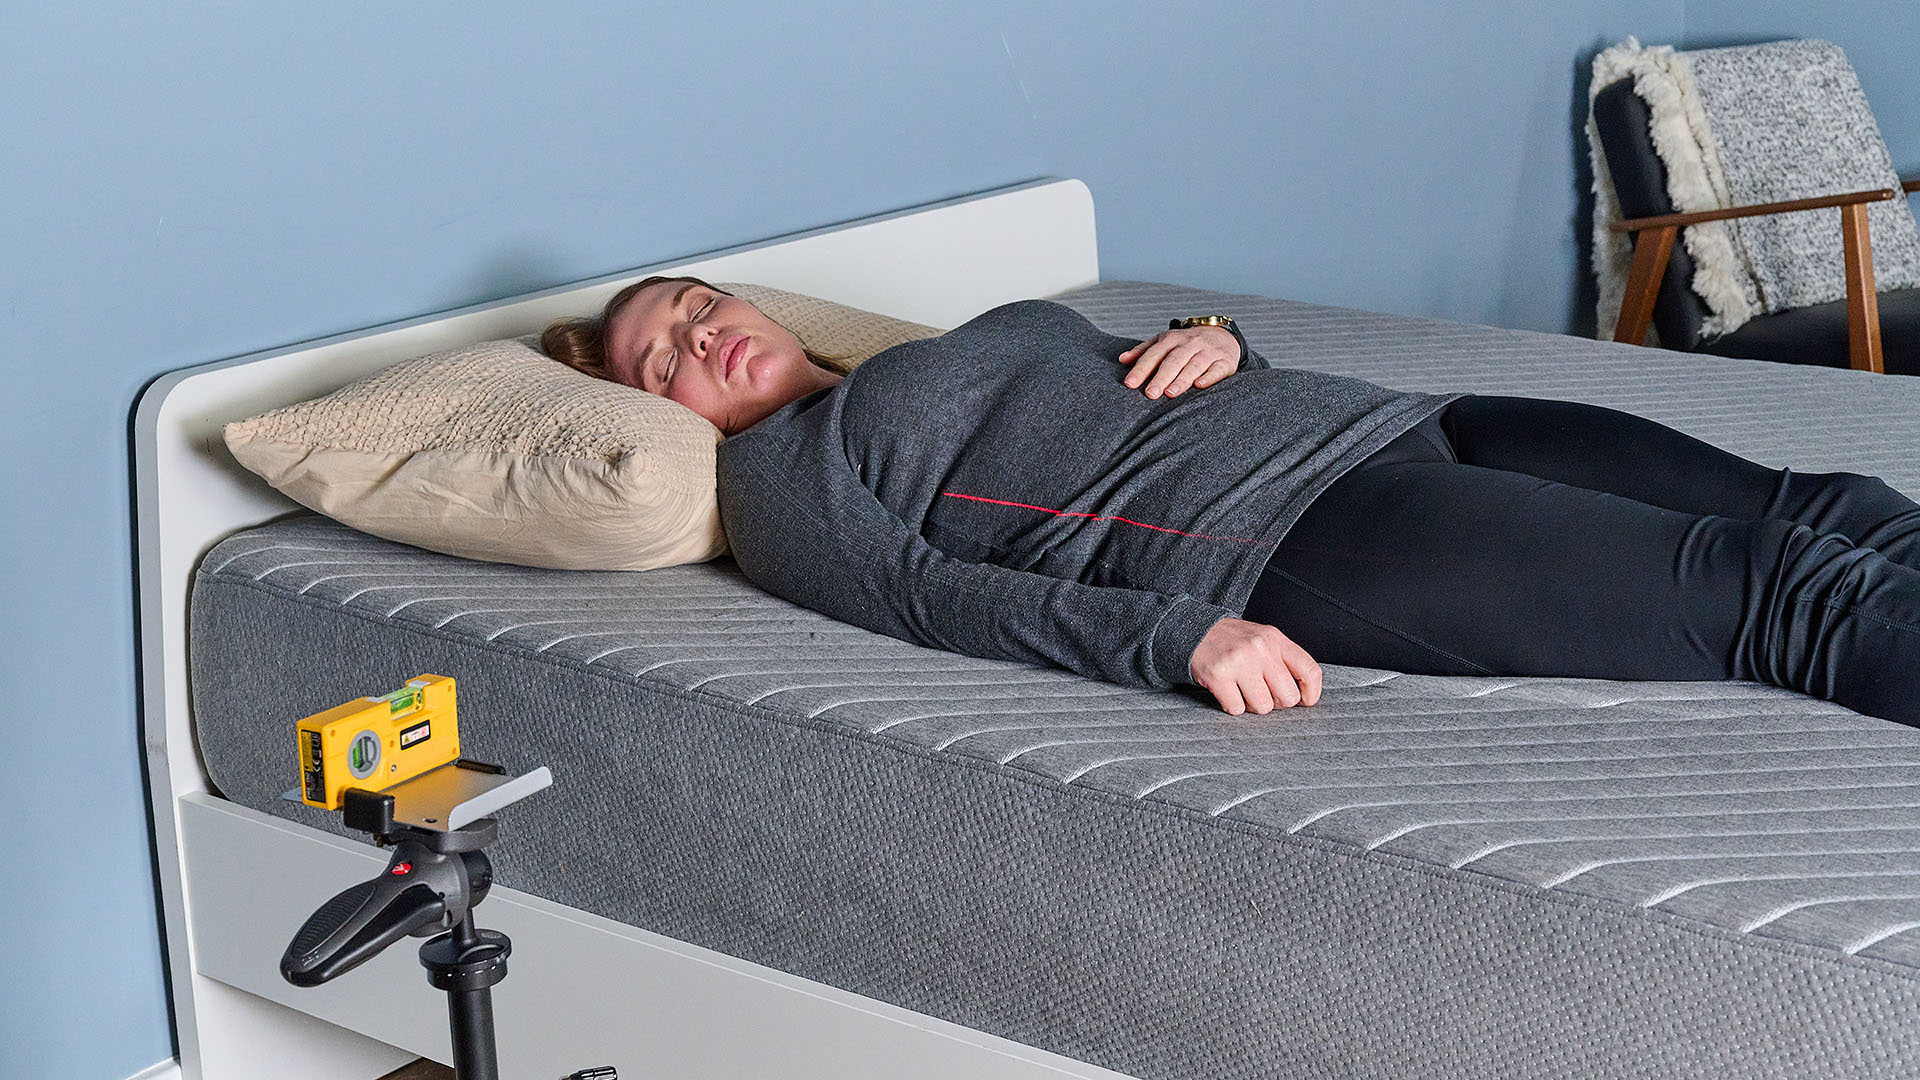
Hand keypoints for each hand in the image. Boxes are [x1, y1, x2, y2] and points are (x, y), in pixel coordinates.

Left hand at [1118, 325, 1239, 398]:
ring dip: (1182, 379)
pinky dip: (1209, 377)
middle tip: (1150, 394)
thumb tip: (1122, 359)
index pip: (1154, 355)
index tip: (1129, 384)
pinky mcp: (1225, 361)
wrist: (1223, 335)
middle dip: (1161, 377)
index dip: (1141, 369)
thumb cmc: (1187, 343)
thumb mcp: (1165, 342)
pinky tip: (1200, 385)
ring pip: (1194, 365)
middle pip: (1173, 361)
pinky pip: (1217, 369)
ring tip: (1170, 393)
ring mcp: (1208, 352)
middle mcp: (1190, 344)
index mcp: (1172, 340)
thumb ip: (1143, 351)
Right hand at [1189, 618, 1322, 714]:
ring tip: (1243, 691)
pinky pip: (1237, 709)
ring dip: (1253, 705)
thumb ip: (1283, 660)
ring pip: (1263, 707)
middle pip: (1287, 696)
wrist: (1194, 631)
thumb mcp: (1263, 639)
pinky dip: (1232, 706)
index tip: (1304, 700)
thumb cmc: (1233, 641)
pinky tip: (1228, 691)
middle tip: (1264, 693)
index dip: (1311, 693)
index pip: (1310, 671)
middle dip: (1277, 702)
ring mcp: (1238, 663)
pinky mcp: (1218, 676)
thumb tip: (1303, 694)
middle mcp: (1259, 649)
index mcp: (1275, 639)